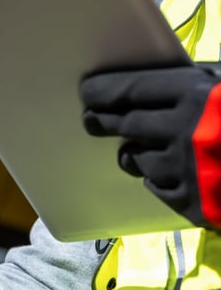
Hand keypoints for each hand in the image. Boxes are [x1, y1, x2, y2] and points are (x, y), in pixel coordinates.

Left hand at [81, 63, 220, 229]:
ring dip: (137, 153)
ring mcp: (190, 173)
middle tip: (92, 119)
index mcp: (199, 96)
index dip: (102, 92)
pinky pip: (158, 188)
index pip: (128, 90)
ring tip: (142, 147)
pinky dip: (161, 178)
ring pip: (137, 160)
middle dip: (102, 121)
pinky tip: (176, 171)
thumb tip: (153, 82)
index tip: (87, 93)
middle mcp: (187, 134)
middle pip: (121, 125)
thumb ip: (202, 82)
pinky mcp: (197, 207)